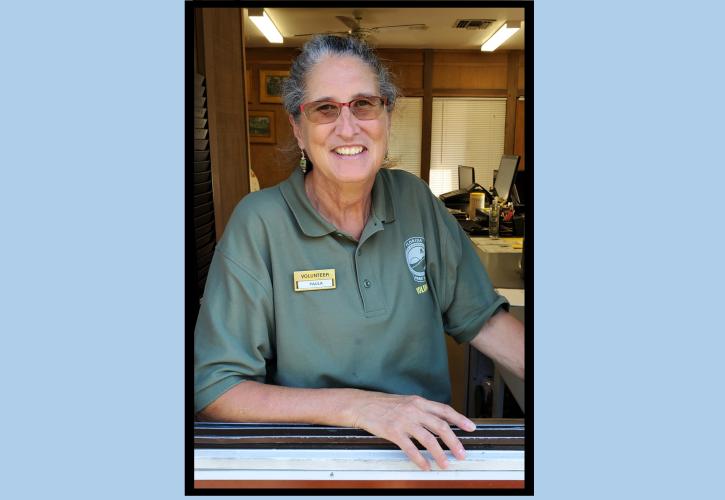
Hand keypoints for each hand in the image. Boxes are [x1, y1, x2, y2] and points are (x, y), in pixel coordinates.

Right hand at [349, 392, 476, 470]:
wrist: (362, 405)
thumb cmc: (383, 404)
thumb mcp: (406, 402)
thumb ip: (422, 410)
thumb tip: (438, 421)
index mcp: (419, 402)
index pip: (444, 410)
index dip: (459, 420)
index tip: (471, 428)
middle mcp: (414, 410)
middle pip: (441, 427)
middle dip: (454, 442)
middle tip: (461, 454)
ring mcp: (404, 421)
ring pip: (429, 439)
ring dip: (440, 454)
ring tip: (445, 464)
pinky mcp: (393, 432)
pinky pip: (411, 449)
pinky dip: (420, 459)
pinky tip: (425, 466)